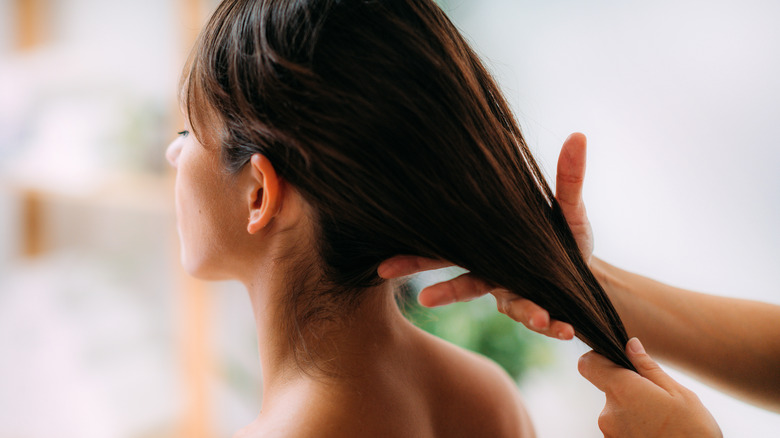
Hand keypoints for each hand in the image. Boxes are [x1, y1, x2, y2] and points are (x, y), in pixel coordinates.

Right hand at [377, 133, 591, 340]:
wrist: (583, 270)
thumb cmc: (561, 235)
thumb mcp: (566, 205)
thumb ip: (568, 178)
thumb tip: (578, 135)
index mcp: (488, 244)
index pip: (446, 248)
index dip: (414, 256)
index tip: (384, 264)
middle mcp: (492, 272)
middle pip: (459, 284)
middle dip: (440, 291)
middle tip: (421, 295)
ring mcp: (512, 293)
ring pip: (510, 306)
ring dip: (522, 311)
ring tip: (540, 318)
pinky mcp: (536, 308)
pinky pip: (542, 317)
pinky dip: (553, 323)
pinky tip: (565, 328)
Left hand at [578, 338, 721, 437]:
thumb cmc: (693, 431)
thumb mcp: (677, 393)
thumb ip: (647, 368)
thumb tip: (630, 345)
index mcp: (623, 391)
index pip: (588, 364)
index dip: (598, 358)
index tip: (617, 360)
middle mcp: (609, 412)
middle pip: (608, 388)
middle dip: (628, 388)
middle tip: (656, 398)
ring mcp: (609, 432)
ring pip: (616, 409)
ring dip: (632, 410)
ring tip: (659, 419)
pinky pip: (619, 428)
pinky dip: (633, 426)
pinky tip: (654, 431)